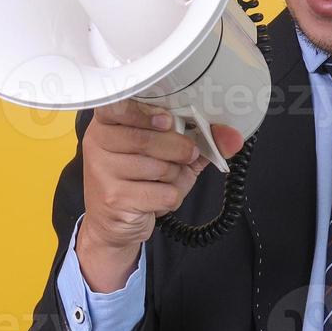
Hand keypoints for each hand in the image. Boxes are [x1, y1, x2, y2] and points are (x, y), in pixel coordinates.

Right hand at [78, 100, 243, 291]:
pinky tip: (156, 198)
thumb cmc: (141, 183)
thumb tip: (233, 137)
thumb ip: (199, 141)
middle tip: (187, 155)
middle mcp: (98, 143)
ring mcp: (102, 171)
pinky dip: (171, 198)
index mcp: (108, 123)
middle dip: (179, 149)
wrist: (115, 224)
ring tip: (163, 181)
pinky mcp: (114, 199)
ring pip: (158, 168)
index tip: (168, 120)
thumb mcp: (170, 157)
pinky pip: (162, 194)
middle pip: (147, 139)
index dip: (146, 112)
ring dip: (174, 177)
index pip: (119, 106)